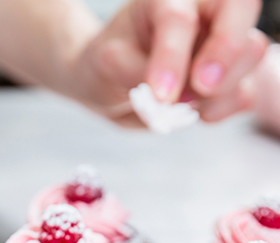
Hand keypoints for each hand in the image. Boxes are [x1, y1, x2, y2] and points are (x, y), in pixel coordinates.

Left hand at [72, 0, 268, 124]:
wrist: (112, 82)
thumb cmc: (110, 61)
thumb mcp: (108, 63)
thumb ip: (134, 72)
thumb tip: (166, 96)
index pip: (178, 19)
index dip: (172, 56)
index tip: (160, 94)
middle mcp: (204, 10)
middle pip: (241, 7)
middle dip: (226, 50)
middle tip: (202, 87)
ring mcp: (222, 42)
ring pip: (251, 52)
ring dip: (223, 88)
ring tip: (186, 106)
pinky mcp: (229, 77)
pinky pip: (246, 90)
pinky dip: (227, 107)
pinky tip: (201, 115)